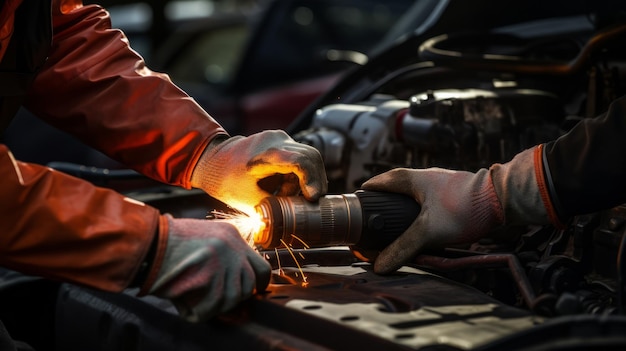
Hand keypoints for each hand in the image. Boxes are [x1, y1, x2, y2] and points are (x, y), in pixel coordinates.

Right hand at [143, 215, 270, 322]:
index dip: (256, 283)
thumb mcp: (201, 236)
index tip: (253, 291)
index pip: (259, 265)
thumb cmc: (166, 244)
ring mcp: (222, 262)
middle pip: (249, 284)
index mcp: (231, 234)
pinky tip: (186, 305)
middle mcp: (231, 246)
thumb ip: (222, 253)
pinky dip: (199, 312)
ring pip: (233, 298)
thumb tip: (236, 279)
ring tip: (197, 300)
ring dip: (215, 305)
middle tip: (218, 300)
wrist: (145, 243)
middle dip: (236, 296)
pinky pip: (212, 307)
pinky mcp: (208, 277)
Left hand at [191, 130, 326, 213]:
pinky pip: (298, 157)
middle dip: (315, 181)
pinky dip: (296, 175)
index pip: (301, 161)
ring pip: (307, 157)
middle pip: (311, 157)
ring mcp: (279, 138)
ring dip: (303, 180)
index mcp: (266, 154)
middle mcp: (277, 140)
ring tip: (286, 196)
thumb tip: (295, 223)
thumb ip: (275, 210)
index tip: (313, 198)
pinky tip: (283, 188)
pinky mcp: (280, 142)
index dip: (311, 180)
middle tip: (313, 201)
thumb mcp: (250, 201)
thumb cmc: (226, 180)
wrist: (212, 160)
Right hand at [361, 147, 550, 273]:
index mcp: (412, 179)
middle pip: (397, 186)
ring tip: (398, 224)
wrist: (502, 199)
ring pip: (415, 194)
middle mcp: (425, 177)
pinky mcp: (454, 193)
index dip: (368, 191)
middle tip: (376, 215)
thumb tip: (380, 265)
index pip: (382, 181)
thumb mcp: (428, 231)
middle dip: (386, 201)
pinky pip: (430, 201)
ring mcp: (441, 184)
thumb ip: (403, 248)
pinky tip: (425, 226)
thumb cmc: (463, 208)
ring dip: (405, 207)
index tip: (358, 200)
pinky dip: (422, 212)